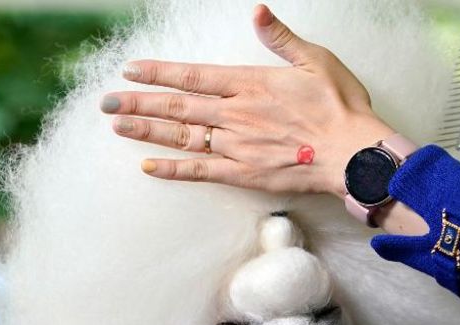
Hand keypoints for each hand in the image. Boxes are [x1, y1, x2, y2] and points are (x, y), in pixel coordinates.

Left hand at [101, 4, 393, 197]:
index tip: (130, 70)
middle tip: (106, 101)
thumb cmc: (340, 107)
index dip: (159, 73)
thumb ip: (281, 37)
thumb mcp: (316, 60)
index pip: (193, 76)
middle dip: (139, 102)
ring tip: (117, 124)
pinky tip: (148, 166)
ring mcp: (237, 146)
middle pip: (178, 107)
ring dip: (147, 130)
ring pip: (182, 136)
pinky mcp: (244, 174)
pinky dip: (172, 169)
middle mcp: (236, 115)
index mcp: (250, 84)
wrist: (353, 154)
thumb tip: (257, 10)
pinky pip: (200, 171)